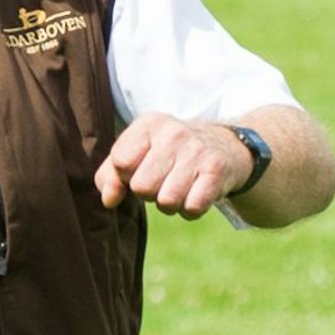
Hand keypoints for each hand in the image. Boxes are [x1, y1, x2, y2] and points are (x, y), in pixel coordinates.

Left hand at [95, 115, 251, 219]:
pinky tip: (195, 194)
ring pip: (167, 202)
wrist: (225, 146)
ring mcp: (197, 151)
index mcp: (149, 124)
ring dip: (169, 204)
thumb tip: (108, 200)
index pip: (121, 161)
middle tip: (162, 180)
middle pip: (142, 186)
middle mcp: (173, 133)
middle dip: (148, 193)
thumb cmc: (169, 153)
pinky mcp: (217, 172)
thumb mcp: (138, 152)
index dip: (126, 175)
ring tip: (178, 187)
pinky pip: (192, 208)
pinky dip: (190, 210)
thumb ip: (111, 174)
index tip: (141, 169)